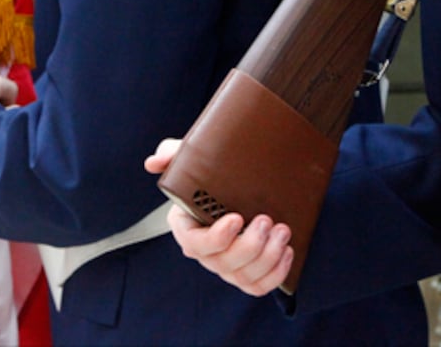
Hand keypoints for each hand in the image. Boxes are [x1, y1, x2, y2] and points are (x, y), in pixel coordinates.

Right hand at [146, 138, 293, 295]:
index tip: (237, 218)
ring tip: (283, 232)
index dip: (216, 238)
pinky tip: (287, 251)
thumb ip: (174, 155)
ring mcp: (226, 265)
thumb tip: (153, 162)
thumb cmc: (214, 173)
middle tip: (267, 221)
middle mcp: (206, 251)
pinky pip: (258, 286)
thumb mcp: (193, 158)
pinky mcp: (247, 273)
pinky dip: (275, 274)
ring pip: (243, 276)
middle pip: (222, 263)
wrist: (244, 181)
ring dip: (267, 258)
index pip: (194, 244)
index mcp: (187, 226)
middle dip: (249, 246)